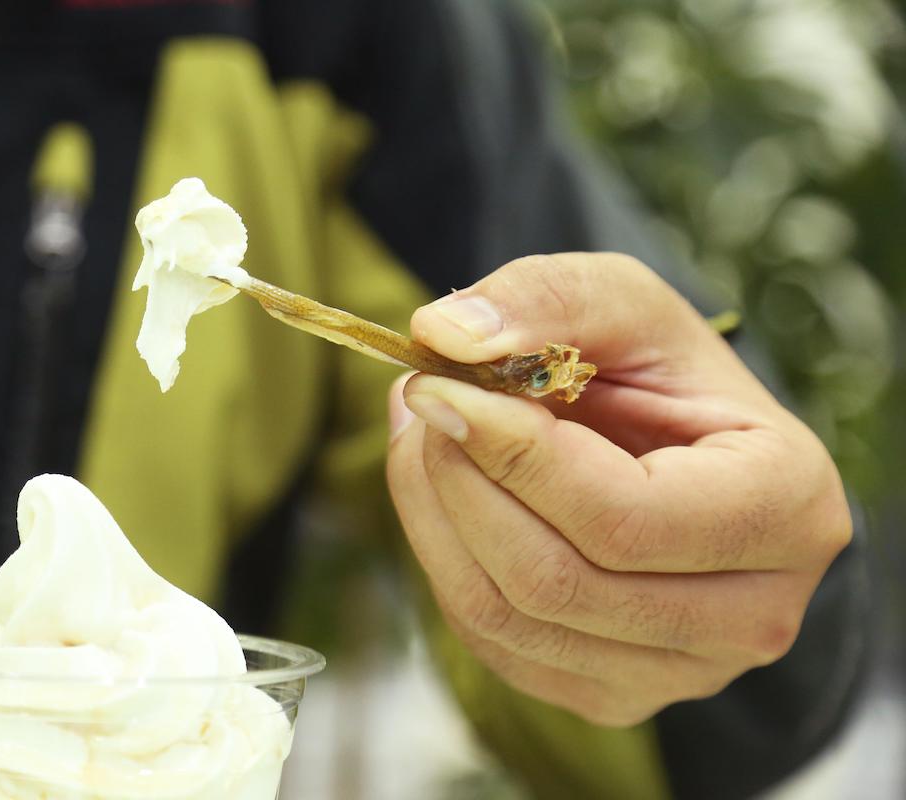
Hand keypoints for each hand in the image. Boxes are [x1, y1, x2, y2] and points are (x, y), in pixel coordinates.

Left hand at [385, 253, 850, 726]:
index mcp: (786, 508)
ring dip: (434, 516)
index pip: (622, 516)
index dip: (509, 453)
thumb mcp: (620, 301)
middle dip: (457, 480)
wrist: (672, 447)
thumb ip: (544, 299)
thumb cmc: (657, 372)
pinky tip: (449, 493)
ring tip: (427, 435)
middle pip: (555, 581)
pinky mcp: (613, 695)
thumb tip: (444, 335)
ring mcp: (682, 672)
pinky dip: (444, 559)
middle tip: (423, 402)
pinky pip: (492, 644)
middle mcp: (752, 615)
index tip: (434, 387)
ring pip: (507, 620)